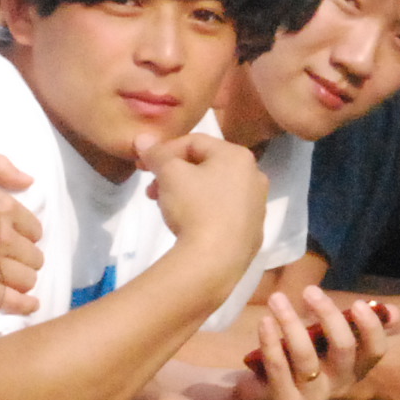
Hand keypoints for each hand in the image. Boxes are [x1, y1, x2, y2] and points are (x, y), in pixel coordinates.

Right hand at [0, 155, 43, 315]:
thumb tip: (28, 180)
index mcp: (1, 207)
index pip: (33, 228)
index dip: (30, 235)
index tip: (22, 239)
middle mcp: (1, 236)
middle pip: (32, 256)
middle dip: (28, 260)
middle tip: (18, 262)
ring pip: (25, 279)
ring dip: (25, 281)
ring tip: (18, 281)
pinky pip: (10, 301)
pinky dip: (24, 305)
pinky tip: (30, 304)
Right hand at [139, 131, 268, 274]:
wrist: (215, 261)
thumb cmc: (195, 207)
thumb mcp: (169, 174)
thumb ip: (157, 154)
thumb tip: (143, 138)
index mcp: (239, 156)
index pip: (195, 142)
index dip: (164, 151)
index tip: (142, 165)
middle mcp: (255, 178)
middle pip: (206, 166)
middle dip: (174, 174)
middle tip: (152, 189)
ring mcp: (257, 208)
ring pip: (214, 191)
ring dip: (186, 192)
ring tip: (166, 207)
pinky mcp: (252, 234)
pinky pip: (223, 215)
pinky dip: (203, 213)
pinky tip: (187, 226)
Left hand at [246, 287, 389, 399]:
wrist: (265, 398)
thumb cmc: (303, 361)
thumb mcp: (329, 342)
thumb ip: (357, 326)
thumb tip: (393, 311)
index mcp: (356, 368)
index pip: (376, 350)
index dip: (371, 328)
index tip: (357, 303)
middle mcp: (339, 384)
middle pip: (343, 348)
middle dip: (328, 315)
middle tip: (309, 290)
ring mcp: (312, 396)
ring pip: (306, 355)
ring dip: (291, 322)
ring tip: (277, 298)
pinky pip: (279, 367)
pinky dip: (270, 341)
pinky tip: (265, 321)